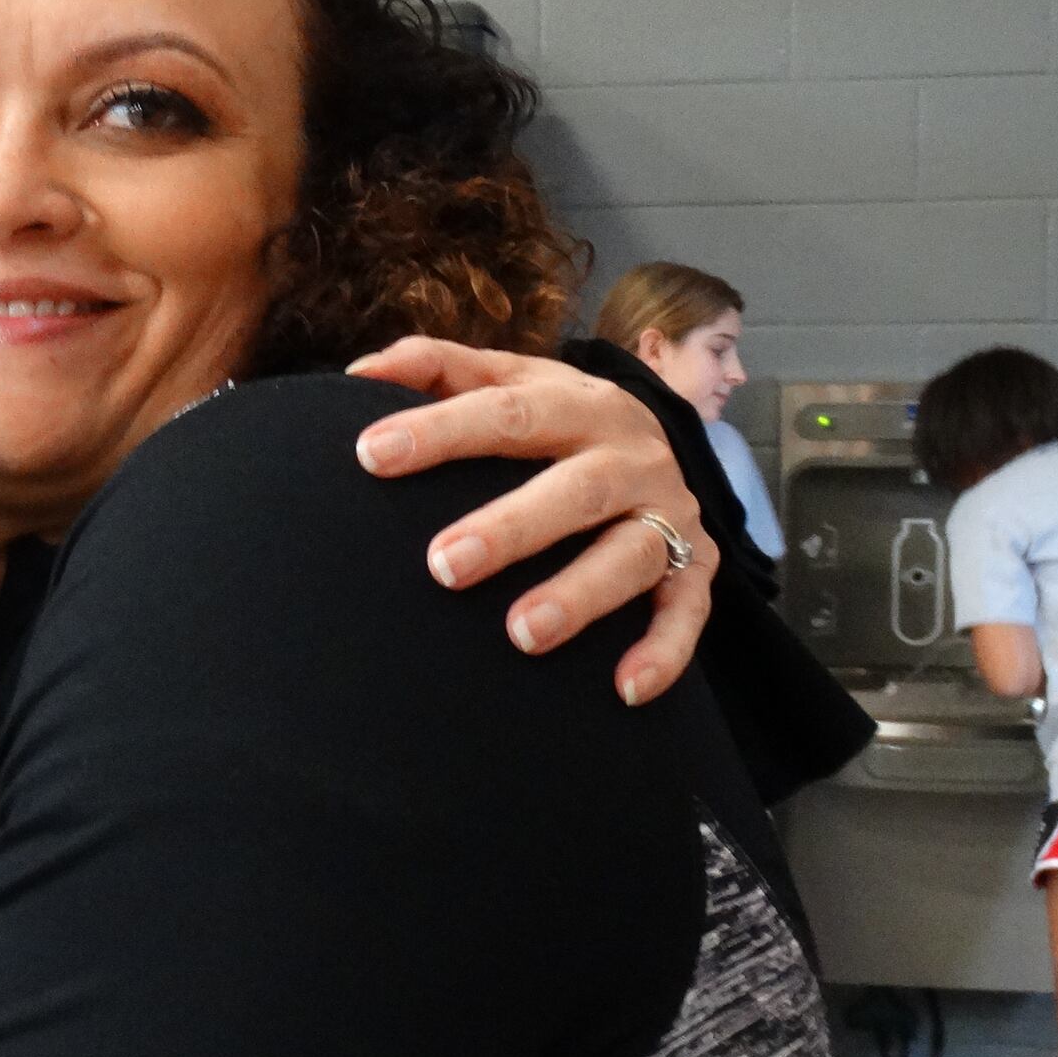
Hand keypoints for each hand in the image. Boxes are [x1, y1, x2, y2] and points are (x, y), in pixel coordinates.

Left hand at [347, 336, 714, 701]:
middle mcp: (630, 454)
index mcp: (576, 402)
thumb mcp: (509, 380)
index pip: (506, 412)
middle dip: (512, 527)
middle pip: (577, 488)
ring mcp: (668, 512)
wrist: (660, 445)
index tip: (371, 454)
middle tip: (443, 565)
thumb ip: (437, 368)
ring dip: (580, 595)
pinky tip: (624, 688)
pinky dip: (665, 650)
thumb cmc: (556, 421)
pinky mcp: (697, 567)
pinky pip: (688, 611)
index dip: (441, 431)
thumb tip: (360, 372)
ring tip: (520, 634)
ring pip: (632, 553)